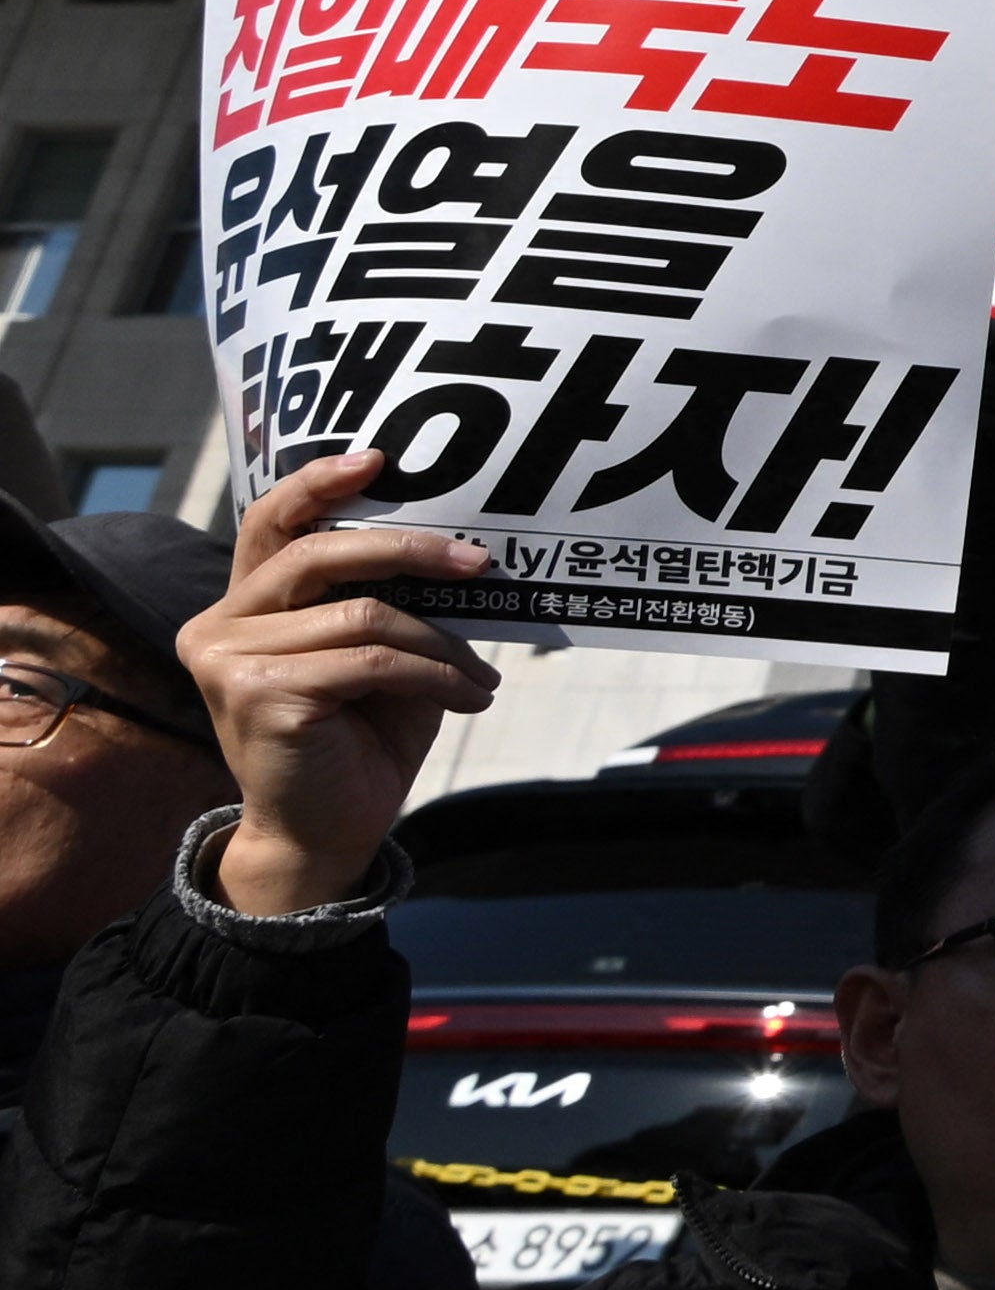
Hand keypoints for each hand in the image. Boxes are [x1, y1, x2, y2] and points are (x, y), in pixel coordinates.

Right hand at [183, 452, 496, 913]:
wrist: (326, 832)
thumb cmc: (357, 739)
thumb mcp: (375, 658)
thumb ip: (384, 603)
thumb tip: (454, 548)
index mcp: (242, 605)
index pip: (270, 523)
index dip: (318, 483)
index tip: (379, 457)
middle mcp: (217, 623)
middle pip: (319, 554)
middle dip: (411, 549)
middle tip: (482, 562)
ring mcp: (228, 659)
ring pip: (363, 615)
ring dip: (441, 643)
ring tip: (480, 675)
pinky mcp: (258, 694)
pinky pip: (372, 661)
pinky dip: (435, 675)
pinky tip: (467, 697)